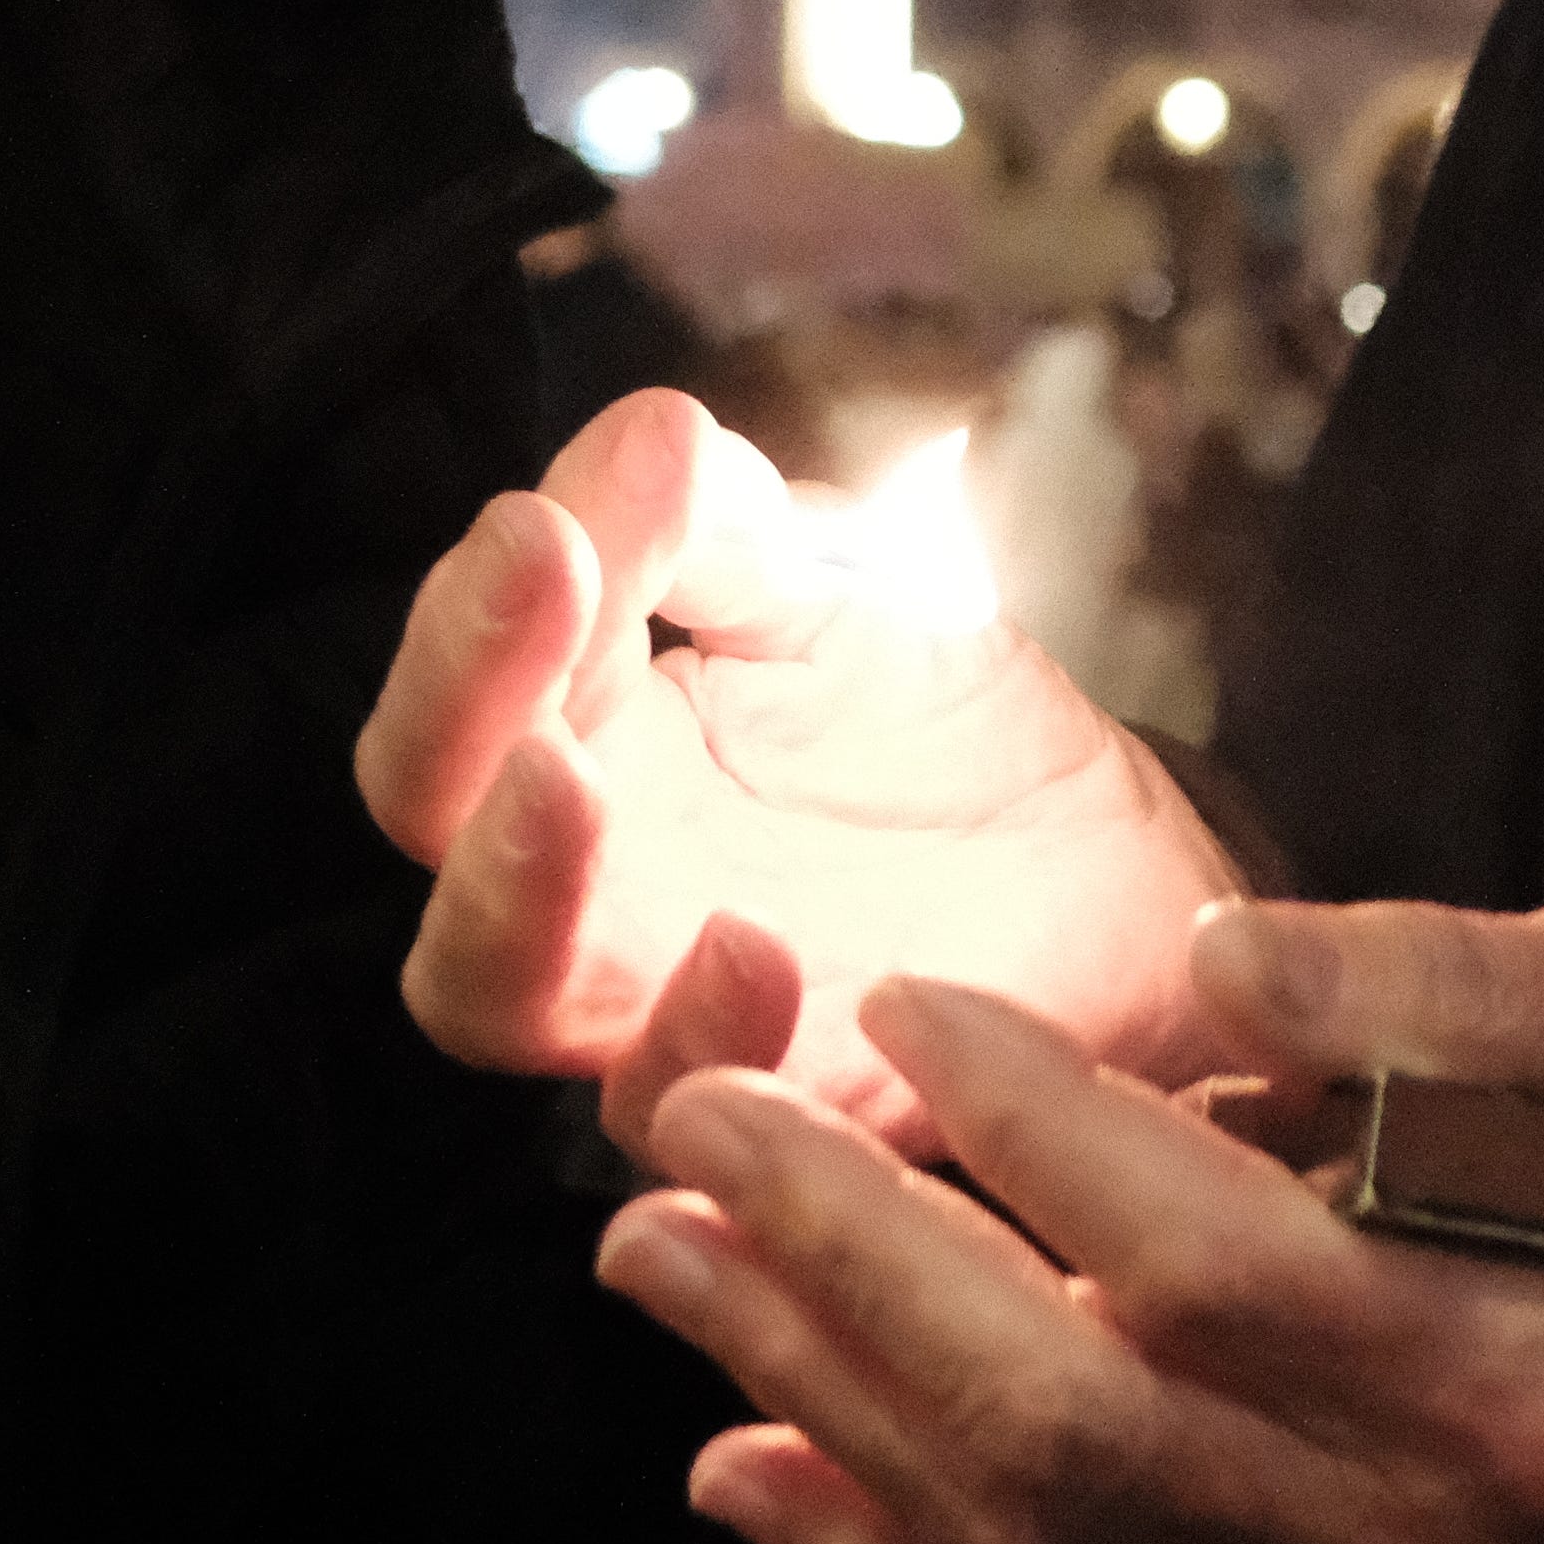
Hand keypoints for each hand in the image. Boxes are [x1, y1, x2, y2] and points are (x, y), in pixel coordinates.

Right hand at [359, 388, 1233, 1137]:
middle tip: (536, 583)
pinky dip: (692, 1034)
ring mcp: (647, 1003)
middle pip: (428, 819)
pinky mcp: (763, 1106)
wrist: (1116, 880)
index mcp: (575, 732)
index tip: (545, 519)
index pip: (459, 681)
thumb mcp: (849, 594)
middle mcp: (573, 876)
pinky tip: (751, 946)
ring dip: (509, 883)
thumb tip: (650, 435)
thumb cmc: (945, 730)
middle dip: (456, 705)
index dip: (477, 608)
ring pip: (489, 989)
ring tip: (568, 777)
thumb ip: (731, 532)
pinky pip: (675, 1107)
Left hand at [589, 884, 1543, 1543]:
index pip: (1225, 1263)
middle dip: (856, 1264)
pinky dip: (867, 1543)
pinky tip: (732, 1458)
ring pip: (1021, 1537)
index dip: (1042, 1135)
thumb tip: (1216, 960)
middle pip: (1072, 1424)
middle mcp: (1417, 1541)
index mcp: (1530, 1373)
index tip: (902, 999)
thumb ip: (1451, 981)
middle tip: (701, 1118)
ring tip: (654, 1244)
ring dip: (812, 1389)